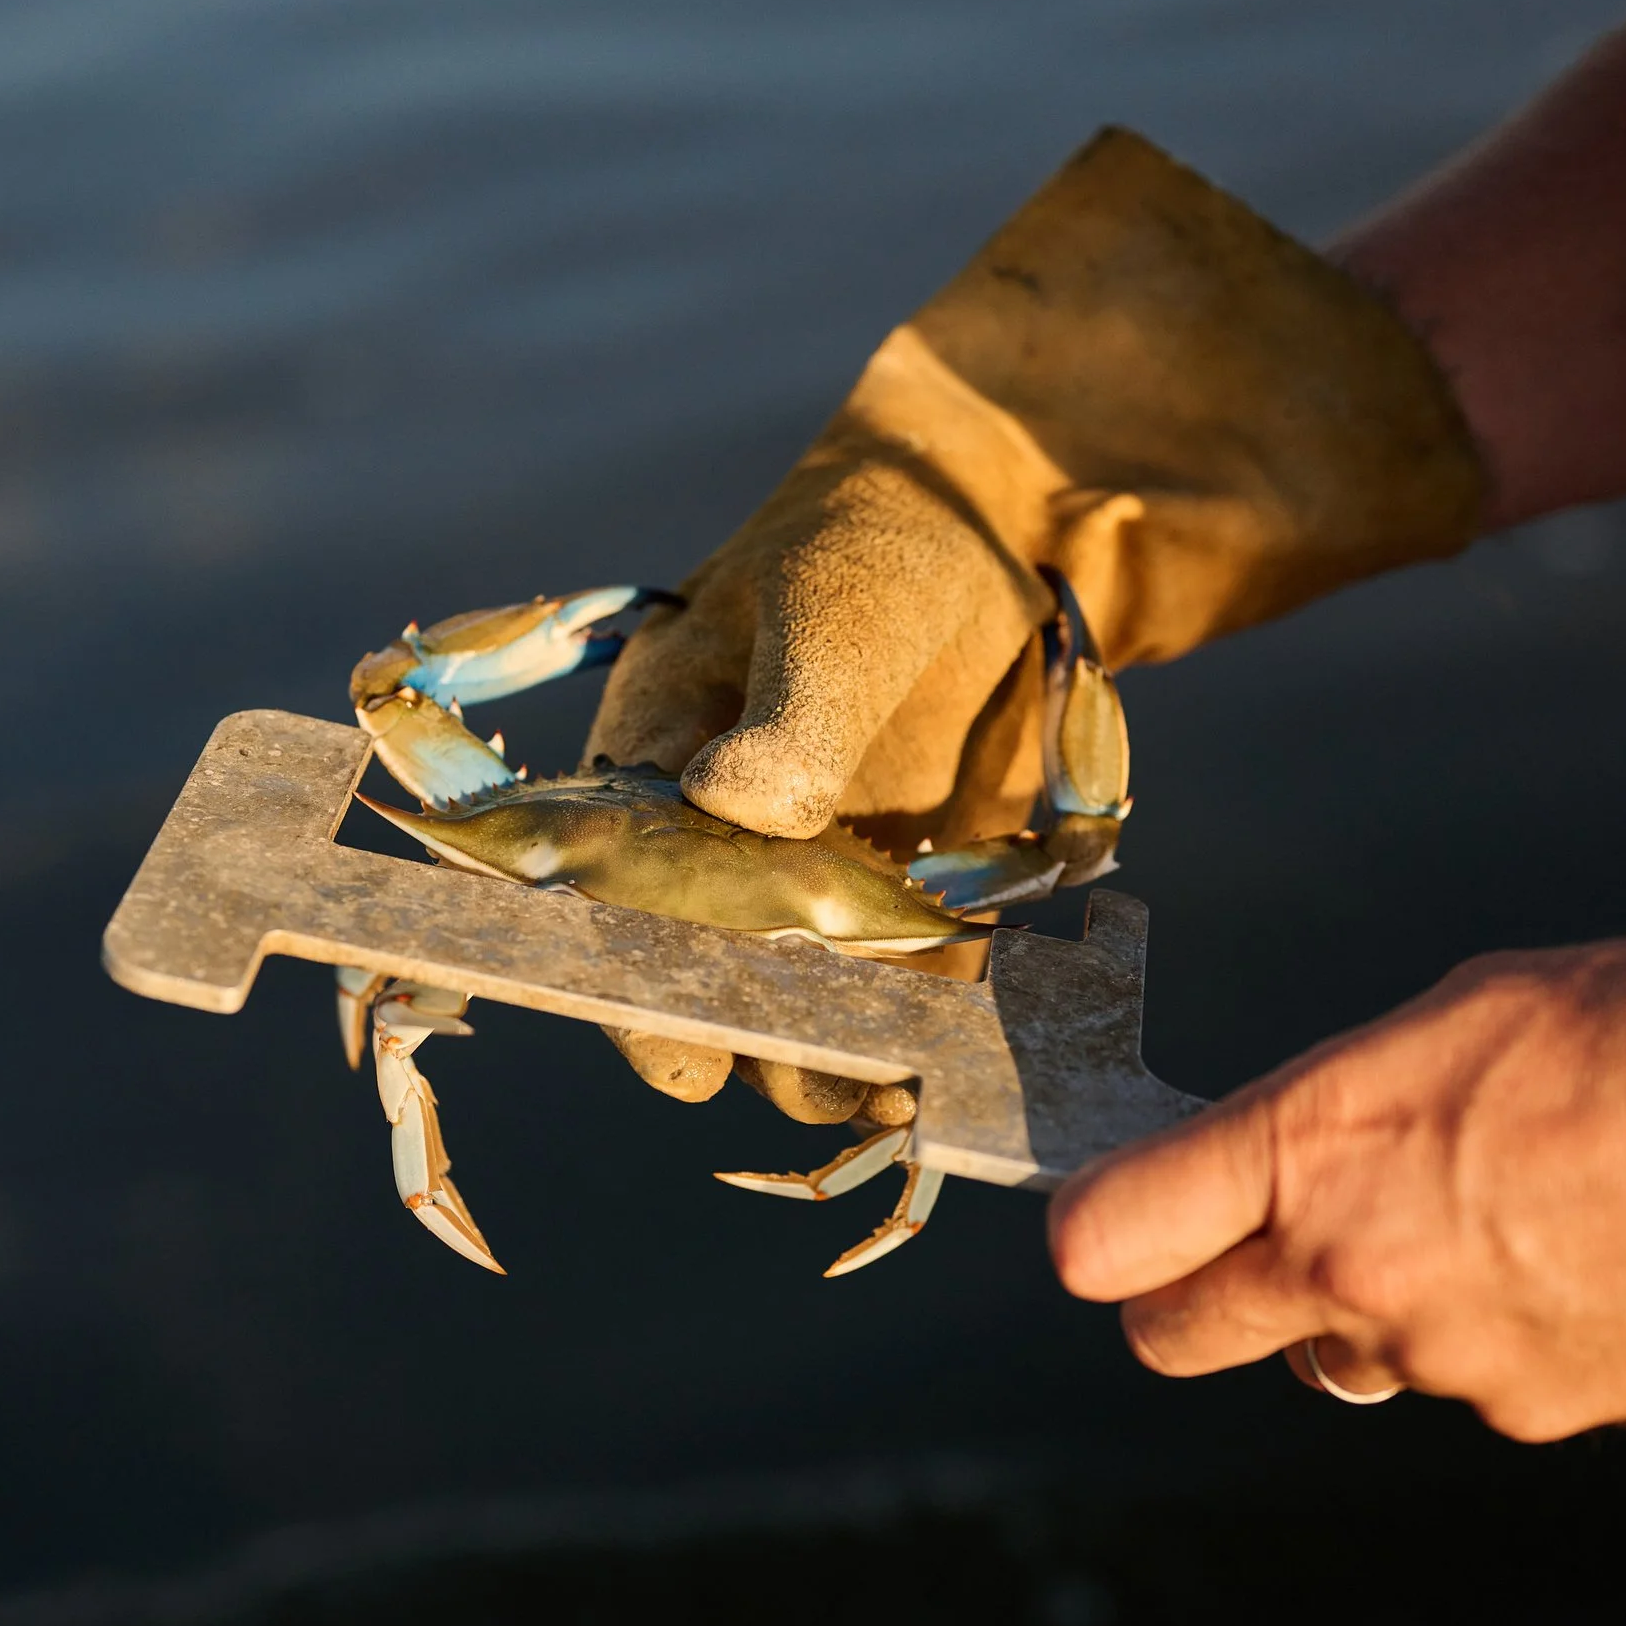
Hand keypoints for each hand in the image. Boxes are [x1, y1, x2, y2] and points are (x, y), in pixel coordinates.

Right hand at [586, 128, 1482, 1118]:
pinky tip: (949, 1074)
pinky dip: (921, 1040)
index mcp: (651, 763)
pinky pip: (904, 994)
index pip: (612, 901)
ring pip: (802, 1006)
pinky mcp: (913, 899)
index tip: (691, 1045)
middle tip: (814, 1081)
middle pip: (704, 979)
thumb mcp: (827, 616)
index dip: (636, 984)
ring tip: (888, 1098)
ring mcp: (816, 880)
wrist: (1013, 526)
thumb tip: (732, 805)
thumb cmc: (882, 541)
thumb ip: (788, 722)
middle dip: (749, 1042)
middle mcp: (718, 844)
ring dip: (834, 1062)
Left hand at [1049, 938, 1625, 1440]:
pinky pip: (1452, 1382)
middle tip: (1249, 1246)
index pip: (1109, 1236)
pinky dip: (1478, 1337)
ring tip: (1469, 1226)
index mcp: (1313, 1145)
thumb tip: (1300, 1148)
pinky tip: (1561, 1265)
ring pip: (1327, 1359)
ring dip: (1354, 1312)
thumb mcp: (1463, 1009)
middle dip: (1189, 1296)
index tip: (1115, 1215)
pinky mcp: (1524, 1413)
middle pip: (1174, 1338)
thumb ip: (1344, 1099)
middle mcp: (1348, 1268)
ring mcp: (1434, 1358)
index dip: (1098, 1230)